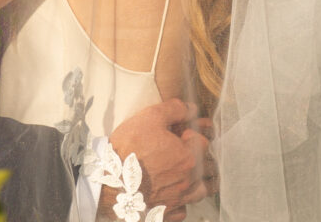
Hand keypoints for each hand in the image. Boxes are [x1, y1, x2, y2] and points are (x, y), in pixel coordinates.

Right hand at [106, 99, 216, 221]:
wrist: (111, 182)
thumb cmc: (130, 148)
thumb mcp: (150, 117)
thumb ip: (174, 109)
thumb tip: (191, 109)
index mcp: (188, 157)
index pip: (205, 142)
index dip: (197, 132)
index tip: (186, 130)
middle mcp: (188, 180)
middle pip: (209, 168)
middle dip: (205, 156)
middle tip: (193, 149)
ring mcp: (178, 198)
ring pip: (201, 191)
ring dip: (201, 181)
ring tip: (192, 173)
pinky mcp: (166, 212)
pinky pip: (183, 209)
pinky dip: (183, 202)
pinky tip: (175, 193)